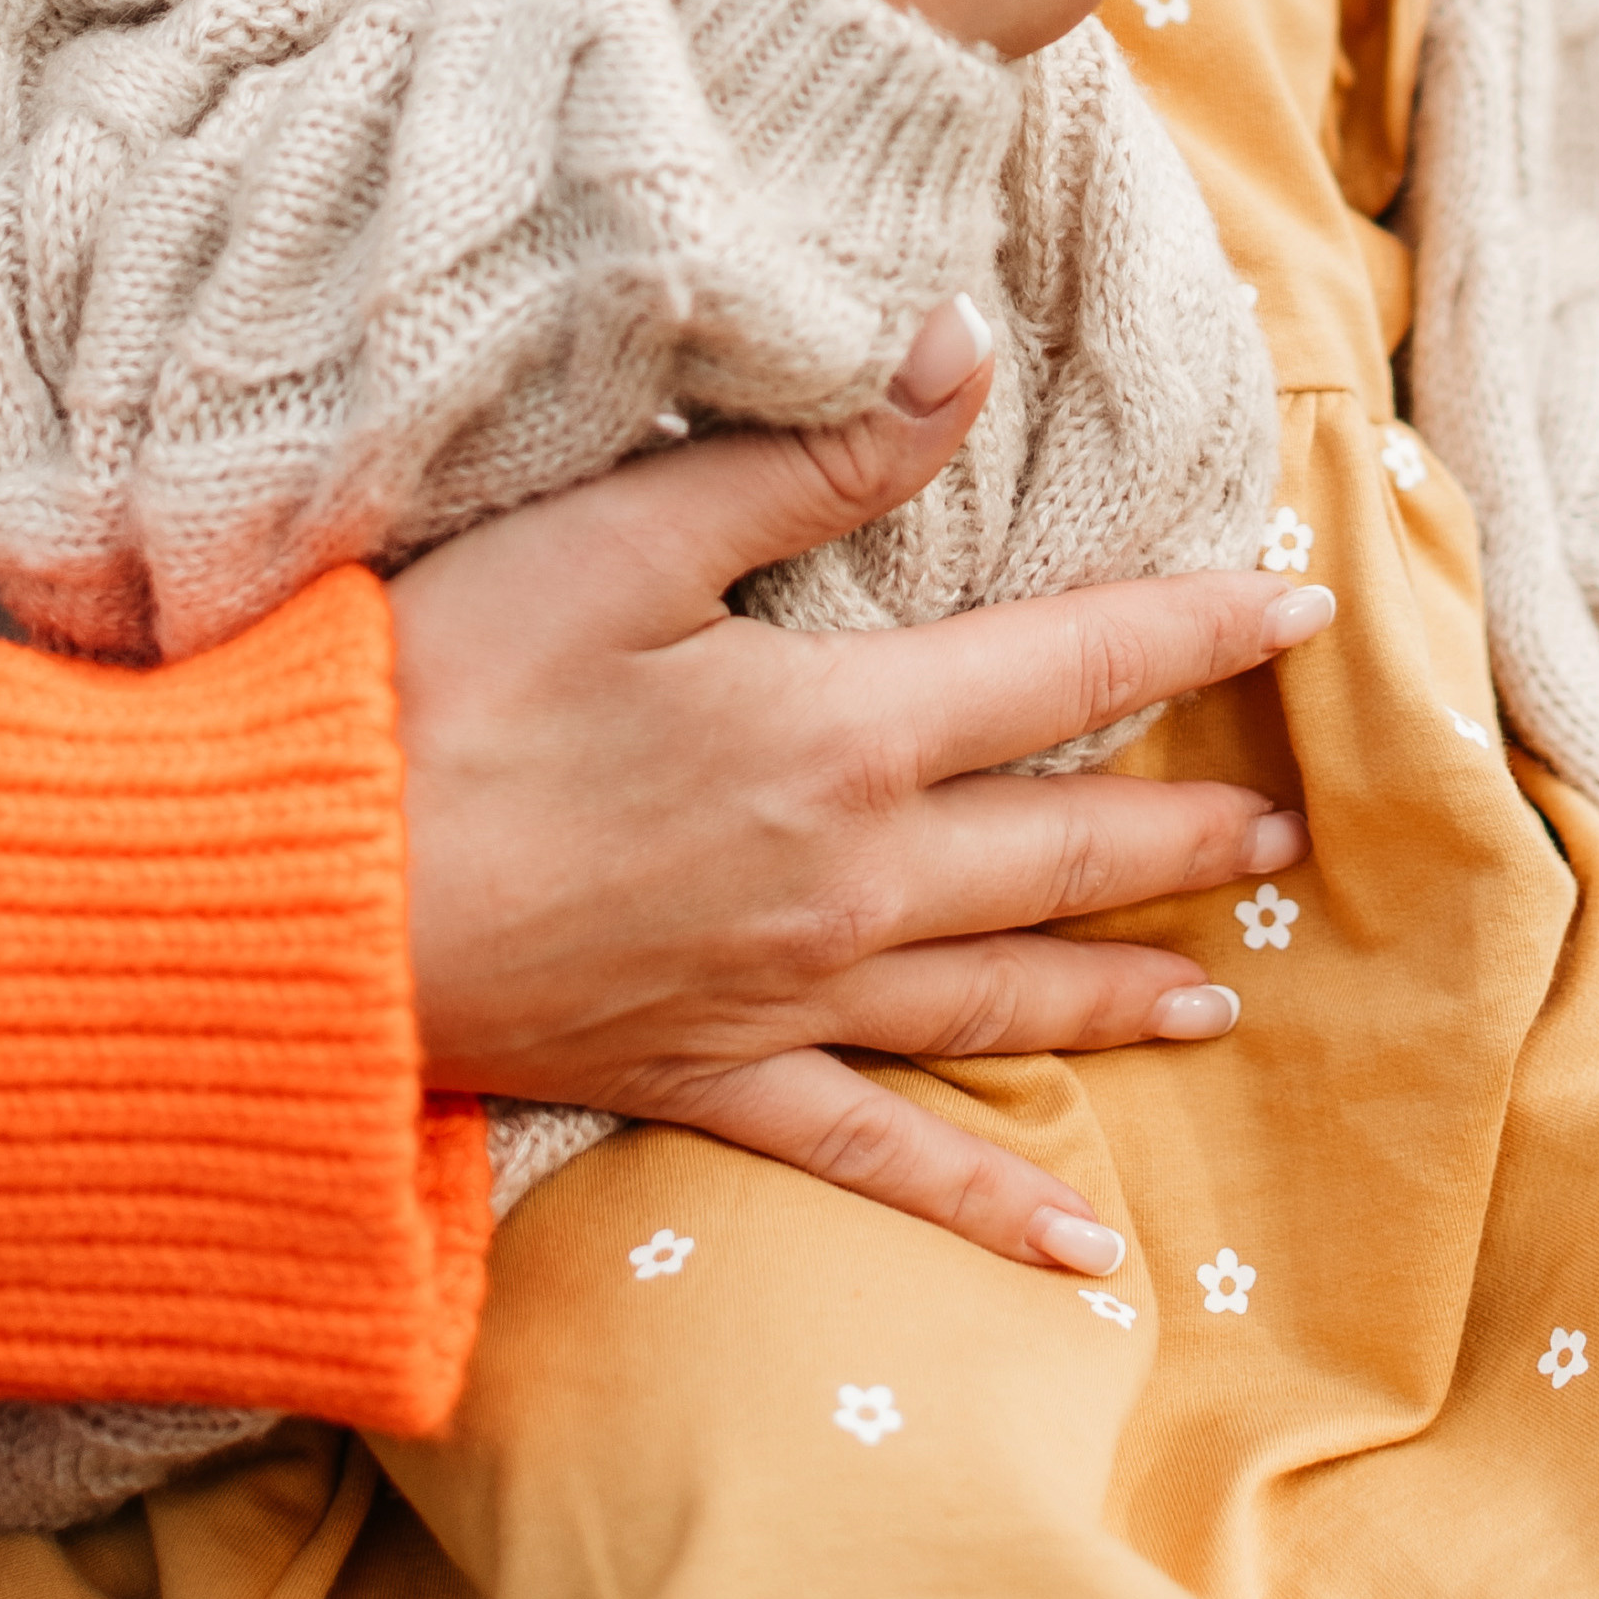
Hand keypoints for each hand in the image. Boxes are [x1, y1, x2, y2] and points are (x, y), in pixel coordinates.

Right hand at [389, 299, 1321, 1274]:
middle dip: (1184, 830)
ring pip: (1002, 997)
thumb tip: (964, 347)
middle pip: (1063, 847)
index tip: (1301, 603)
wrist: (297, 901)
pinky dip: (986, 1203)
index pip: (1070, 662)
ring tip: (1225, 990)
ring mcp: (785, 998)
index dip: (1193, 625)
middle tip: (1284, 828)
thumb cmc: (442, 687)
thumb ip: (814, 454)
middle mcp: (849, 880)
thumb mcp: (624, 536)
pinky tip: (1083, 1251)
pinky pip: (878, 1156)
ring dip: (1124, 988)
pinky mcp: (707, 1078)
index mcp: (841, 731)